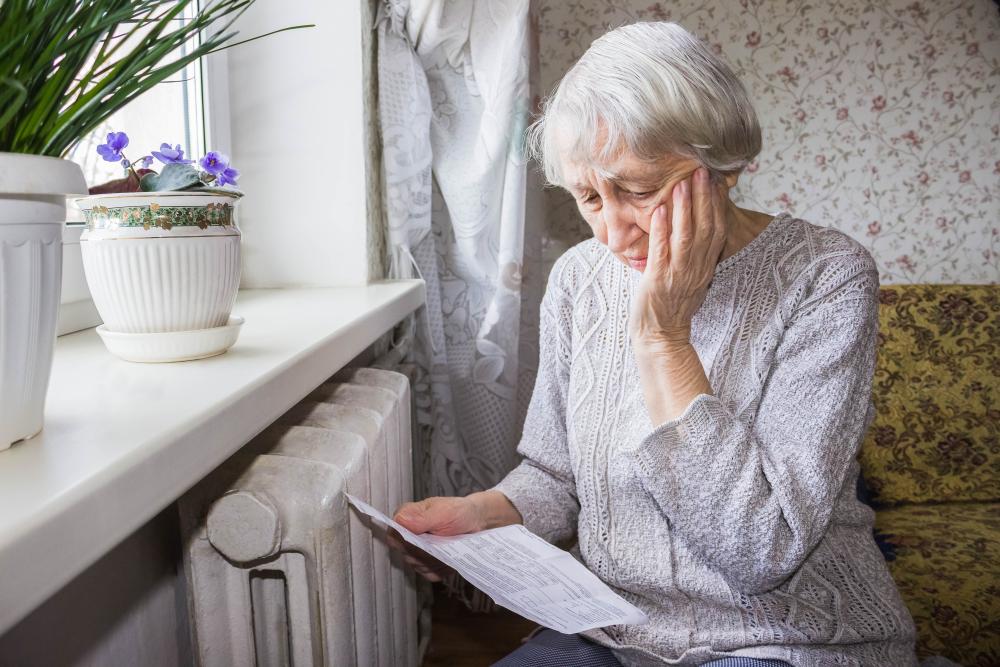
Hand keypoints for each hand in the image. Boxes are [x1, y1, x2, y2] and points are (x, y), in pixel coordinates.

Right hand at [390, 495, 486, 581]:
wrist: (475, 522)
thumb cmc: (458, 512)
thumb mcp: (443, 511)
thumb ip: (421, 517)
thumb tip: (399, 521)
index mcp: (406, 518)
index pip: (393, 536)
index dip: (407, 541)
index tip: (425, 538)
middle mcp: (407, 537)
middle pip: (406, 554)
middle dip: (425, 550)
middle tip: (443, 540)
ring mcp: (416, 553)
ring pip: (417, 566)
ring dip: (435, 559)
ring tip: (448, 546)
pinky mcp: (427, 566)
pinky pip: (429, 574)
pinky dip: (441, 568)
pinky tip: (450, 556)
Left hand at [628, 166, 726, 350]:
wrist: (661, 336)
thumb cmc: (671, 305)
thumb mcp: (690, 277)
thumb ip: (693, 254)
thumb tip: (691, 229)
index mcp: (705, 266)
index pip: (718, 229)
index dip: (717, 204)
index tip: (714, 180)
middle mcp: (697, 268)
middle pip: (706, 228)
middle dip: (704, 198)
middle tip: (702, 171)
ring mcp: (678, 274)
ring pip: (687, 236)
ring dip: (685, 208)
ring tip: (682, 183)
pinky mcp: (658, 280)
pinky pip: (662, 251)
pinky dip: (662, 230)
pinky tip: (660, 210)